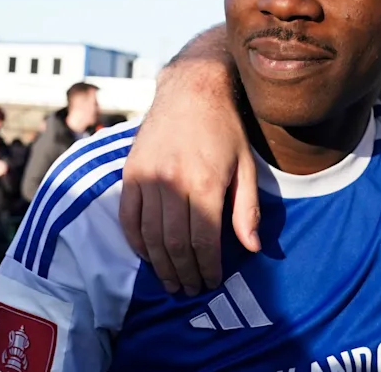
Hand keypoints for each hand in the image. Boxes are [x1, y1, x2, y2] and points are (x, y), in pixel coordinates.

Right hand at [119, 61, 258, 295]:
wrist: (192, 90)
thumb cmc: (225, 129)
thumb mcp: (246, 166)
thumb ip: (247, 209)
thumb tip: (252, 247)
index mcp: (205, 182)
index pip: (203, 240)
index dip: (208, 267)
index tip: (212, 282)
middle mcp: (173, 182)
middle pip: (175, 244)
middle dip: (184, 273)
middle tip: (191, 289)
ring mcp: (148, 178)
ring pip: (150, 236)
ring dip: (160, 265)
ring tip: (172, 281)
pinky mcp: (131, 173)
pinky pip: (128, 218)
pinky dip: (136, 242)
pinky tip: (148, 256)